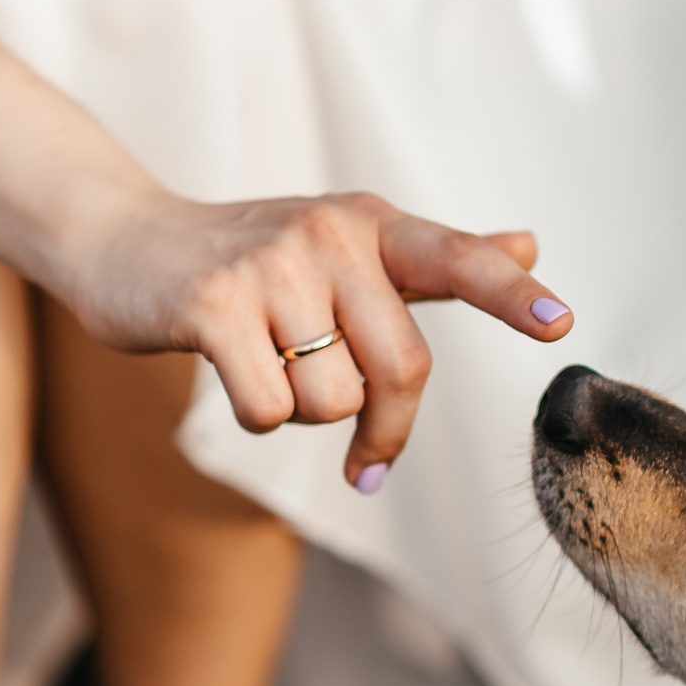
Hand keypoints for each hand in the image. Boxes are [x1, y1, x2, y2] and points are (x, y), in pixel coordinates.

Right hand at [67, 189, 573, 484]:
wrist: (125, 240)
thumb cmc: (252, 257)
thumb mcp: (348, 245)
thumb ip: (439, 257)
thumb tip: (530, 245)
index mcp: (375, 226)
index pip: (458, 259)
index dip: (511, 295)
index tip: (561, 324)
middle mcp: (331, 236)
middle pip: (399, 368)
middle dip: (384, 428)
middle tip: (366, 459)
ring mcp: (270, 267)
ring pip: (332, 401)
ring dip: (304, 413)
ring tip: (270, 366)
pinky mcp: (213, 305)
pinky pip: (269, 409)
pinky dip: (257, 416)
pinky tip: (233, 374)